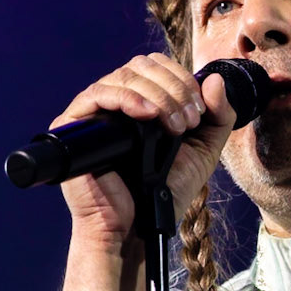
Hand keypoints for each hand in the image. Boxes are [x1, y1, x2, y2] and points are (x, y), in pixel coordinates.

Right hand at [52, 53, 235, 244]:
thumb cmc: (165, 192)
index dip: (182, 79)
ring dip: (158, 95)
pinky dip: (127, 98)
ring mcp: (93, 111)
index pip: (157, 66)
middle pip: (142, 65)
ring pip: (124, 75)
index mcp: (141, 102)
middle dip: (174, 88)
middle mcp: (116, 102)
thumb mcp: (204, 151)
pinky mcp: (73, 124)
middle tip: (189, 121)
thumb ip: (218, 117)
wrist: (138, 225)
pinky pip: (97, 93)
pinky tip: (148, 115)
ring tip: (174, 126)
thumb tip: (214, 78)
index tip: (199, 111)